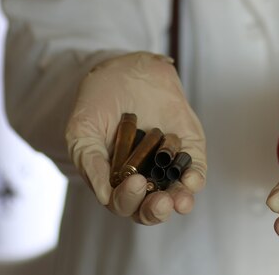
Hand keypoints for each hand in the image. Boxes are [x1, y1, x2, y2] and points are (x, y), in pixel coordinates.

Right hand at [65, 52, 206, 224]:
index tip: (133, 184)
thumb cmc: (99, 102)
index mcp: (116, 180)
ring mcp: (168, 164)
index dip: (127, 200)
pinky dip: (195, 177)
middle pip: (151, 207)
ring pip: (178, 193)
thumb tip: (105, 196)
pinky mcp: (189, 147)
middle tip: (159, 203)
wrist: (124, 69)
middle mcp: (144, 178)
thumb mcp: (83, 131)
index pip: (123, 203)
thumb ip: (91, 163)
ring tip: (180, 200)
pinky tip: (192, 179)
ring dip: (180, 201)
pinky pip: (195, 168)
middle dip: (155, 210)